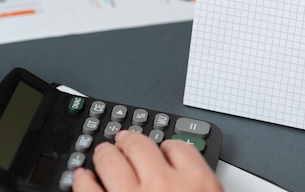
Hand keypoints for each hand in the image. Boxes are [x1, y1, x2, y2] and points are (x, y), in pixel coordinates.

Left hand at [72, 131, 223, 191]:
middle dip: (130, 140)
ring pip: (113, 163)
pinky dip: (83, 181)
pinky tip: (81, 176)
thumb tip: (195, 182)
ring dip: (105, 154)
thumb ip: (202, 187)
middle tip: (124, 138)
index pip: (180, 148)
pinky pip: (89, 190)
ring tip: (102, 150)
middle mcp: (164, 184)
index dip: (169, 144)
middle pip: (143, 147)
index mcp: (198, 182)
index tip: (164, 146)